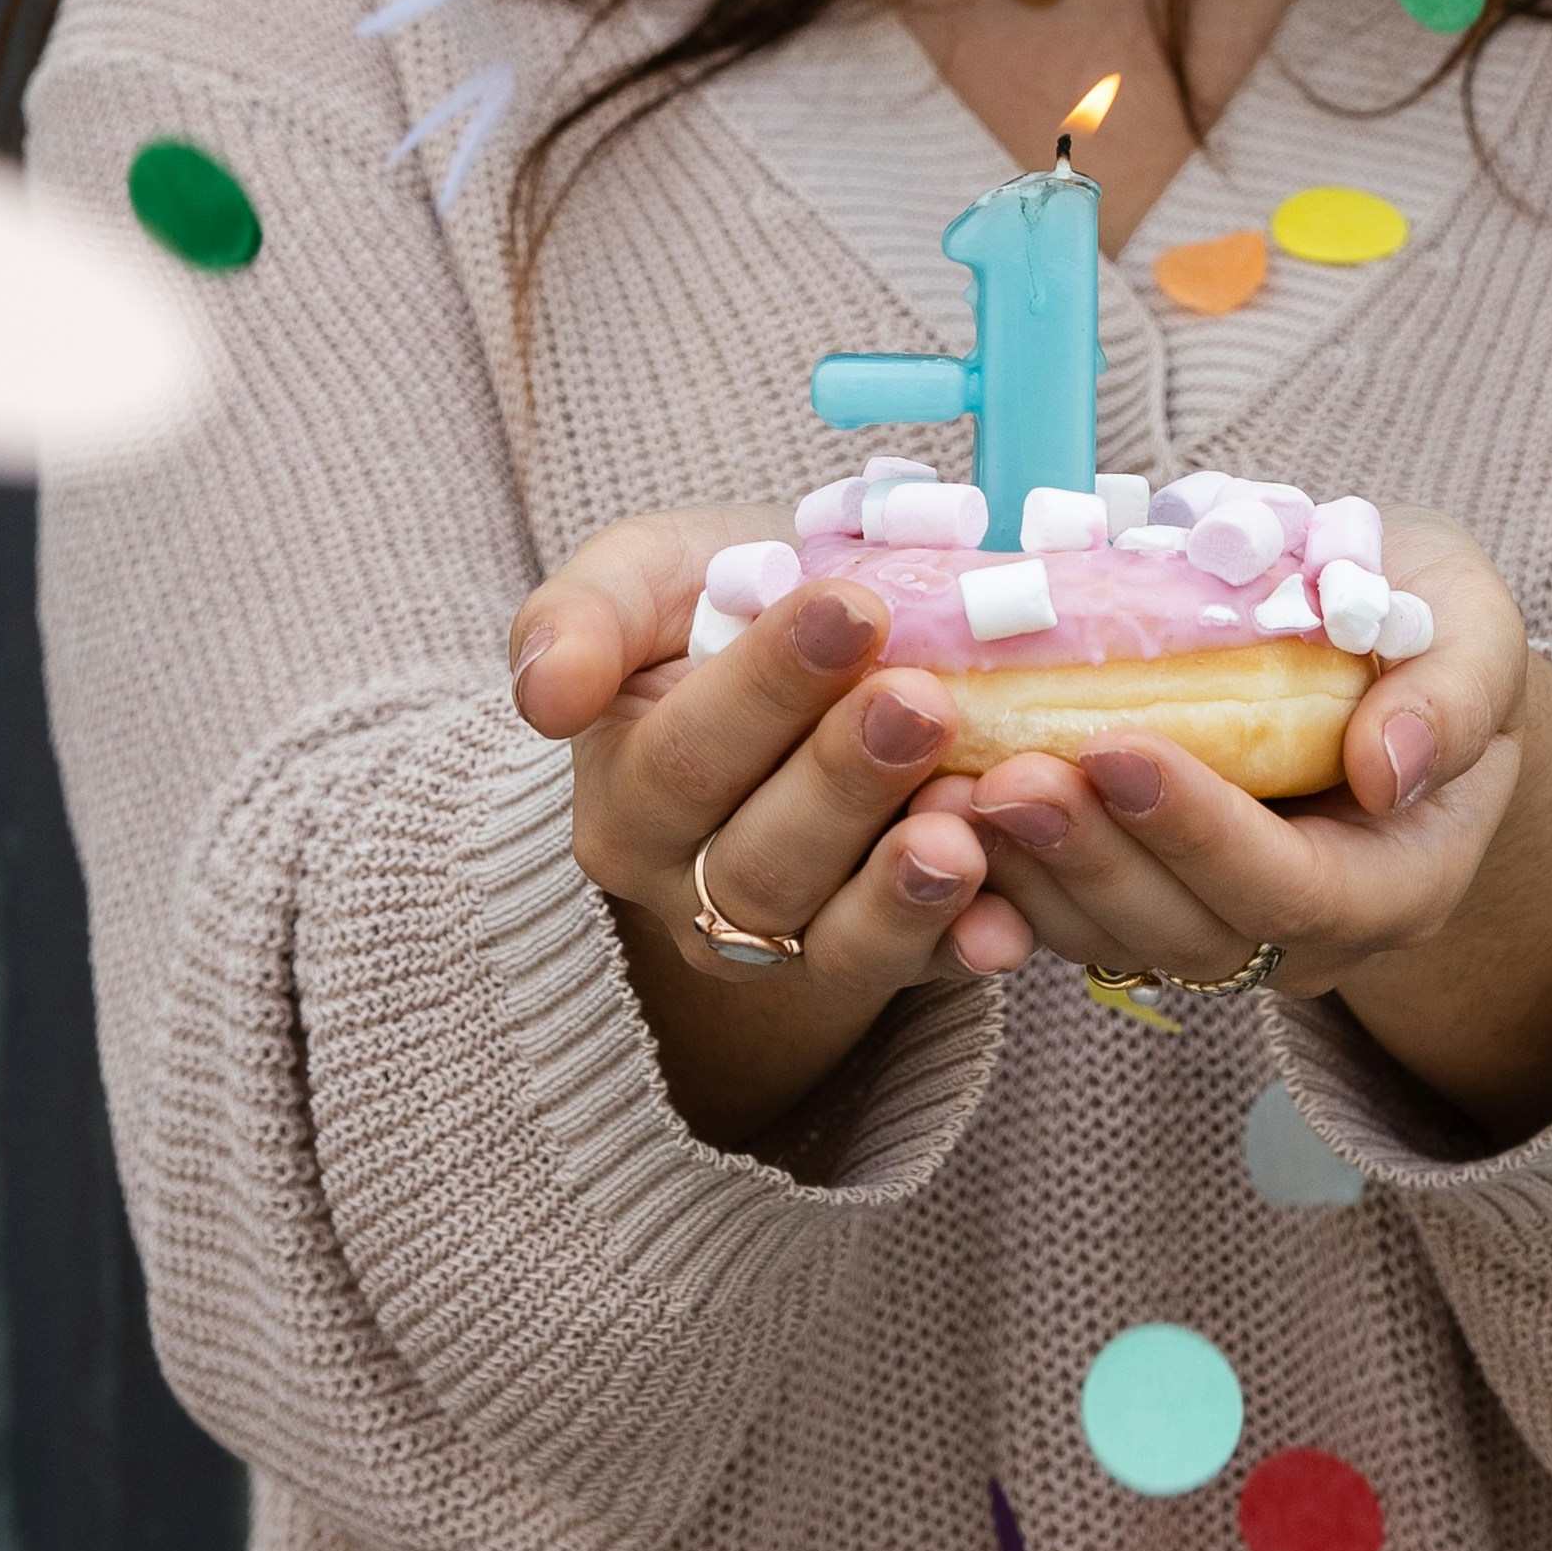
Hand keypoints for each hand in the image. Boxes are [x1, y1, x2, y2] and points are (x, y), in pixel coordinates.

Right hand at [510, 507, 1034, 1149]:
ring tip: (959, 828)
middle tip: (922, 701)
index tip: (852, 606)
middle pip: (761, 859)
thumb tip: (544, 696)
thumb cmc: (728, 601)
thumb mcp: (647, 575)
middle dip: (846, 780)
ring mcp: (793, 938)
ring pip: (833, 940)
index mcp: (627, 798)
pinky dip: (965, 949)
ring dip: (901, 891)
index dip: (769, 687)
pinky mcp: (886, 957)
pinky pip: (921, 975)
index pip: (686, 755)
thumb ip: (582, 615)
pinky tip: (1007, 919)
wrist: (834, 645)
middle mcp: (696, 889)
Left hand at [938, 509, 1551, 1135]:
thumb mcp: (1476, 627)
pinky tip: (926, 814)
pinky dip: (993, 872)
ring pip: (1106, 935)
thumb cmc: (1432, 628)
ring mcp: (1215, 923)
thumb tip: (1391, 768)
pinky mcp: (1139, 895)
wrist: (1388, 649)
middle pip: (1184, 929)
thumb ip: (1454, 693)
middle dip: (1085, 855)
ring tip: (941, 788)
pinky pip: (1060, 911)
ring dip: (1019, 870)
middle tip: (998, 772)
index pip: (1292, 889)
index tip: (1117, 747)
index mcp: (1398, 881)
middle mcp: (1304, 933)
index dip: (1200, 831)